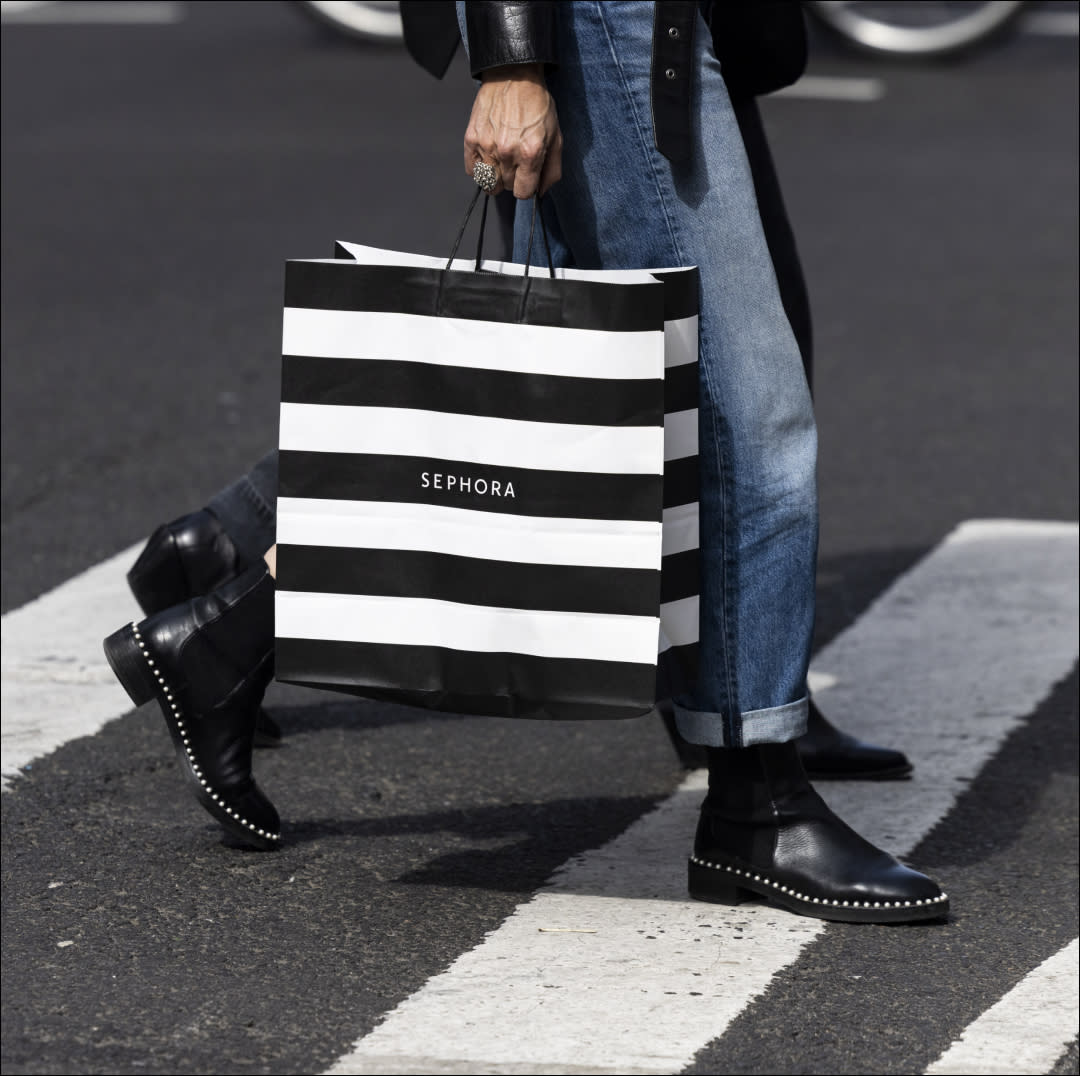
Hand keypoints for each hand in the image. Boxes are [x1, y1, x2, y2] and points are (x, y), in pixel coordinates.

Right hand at [464, 63, 562, 198]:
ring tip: (502, 161)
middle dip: (512, 179)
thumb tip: (542, 192)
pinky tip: (488, 157)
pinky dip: (479, 169)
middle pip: (506, 187)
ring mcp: (487, 146)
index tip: (526, 179)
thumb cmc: (535, 103)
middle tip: (516, 162)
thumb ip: (552, 169)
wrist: (513, 75)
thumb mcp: (555, 136)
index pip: (523, 192)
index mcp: (530, 153)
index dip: (526, 187)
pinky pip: (472, 170)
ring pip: (488, 182)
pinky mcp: (471, 138)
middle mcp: (507, 152)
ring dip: (495, 177)